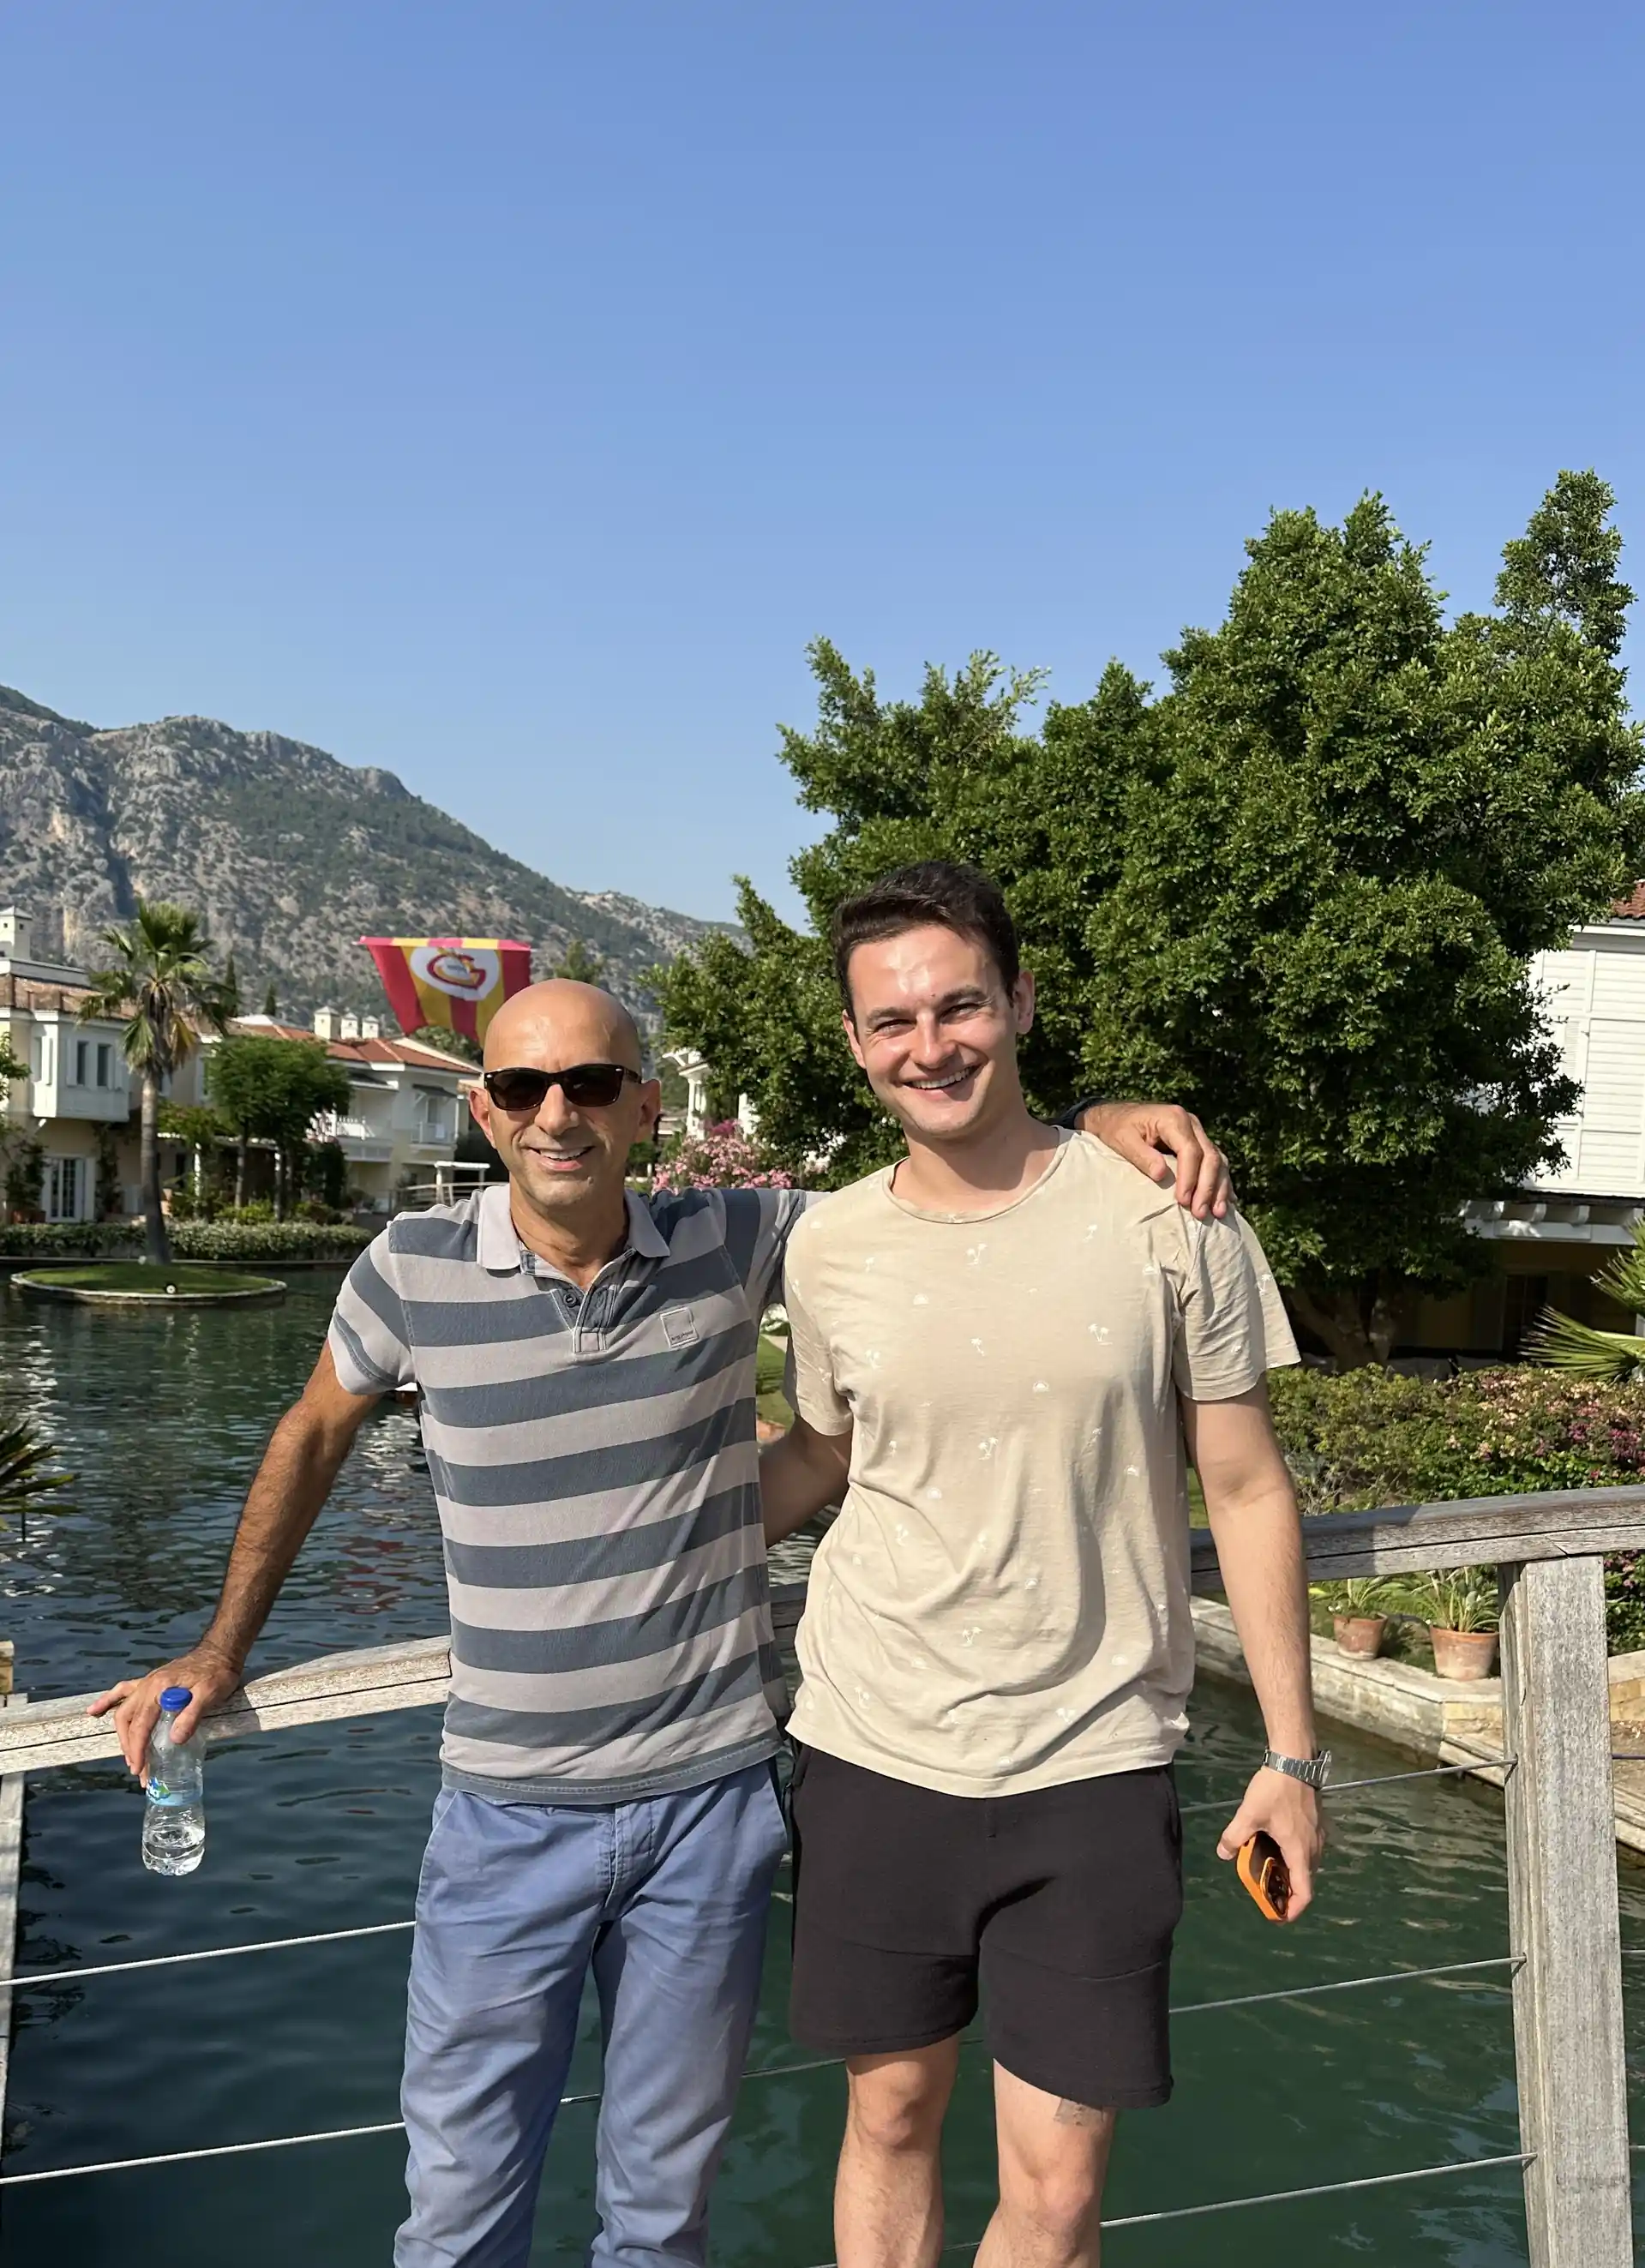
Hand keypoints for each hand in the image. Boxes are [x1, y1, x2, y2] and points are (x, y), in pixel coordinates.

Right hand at [88, 1640, 243, 1780]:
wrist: (219, 1652)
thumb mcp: (210, 1694)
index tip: (139, 1768)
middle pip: (128, 1721)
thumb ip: (192, 1715)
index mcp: (159, 1689)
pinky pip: (122, 1691)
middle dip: (130, 1747)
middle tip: (139, 1769)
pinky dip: (108, 1701)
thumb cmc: (217, 1673)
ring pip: (123, 1711)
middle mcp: (147, 1685)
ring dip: (122, 1734)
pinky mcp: (150, 1682)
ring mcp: (146, 1683)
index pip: (141, 1725)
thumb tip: (174, 1740)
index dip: (138, 1749)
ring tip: (128, 1756)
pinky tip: (93, 1711)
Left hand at [1077, 1102, 1231, 1219]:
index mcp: (1173, 1119)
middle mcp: (1191, 1124)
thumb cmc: (1117, 1128)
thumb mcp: (1123, 1140)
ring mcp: (1198, 1133)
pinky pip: (1218, 1163)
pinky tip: (1228, 1201)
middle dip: (1207, 1187)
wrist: (1118, 1116)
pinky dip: (1222, 1182)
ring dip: (1219, 1188)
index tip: (1183, 1201)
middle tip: (1200, 1213)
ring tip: (1217, 1213)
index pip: (1190, 1150)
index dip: (1189, 1178)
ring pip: (1219, 1161)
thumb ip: (1142, 1156)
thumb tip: (1162, 1175)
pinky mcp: (1199, 1143)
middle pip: (1210, 1157)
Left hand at [1216, 1767, 1324, 1920]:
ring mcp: (1318, 1834)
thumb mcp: (1248, 1814)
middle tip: (1267, 1890)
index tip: (1279, 1915)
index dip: (1293, 1909)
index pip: (1304, 1893)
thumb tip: (1223, 1854)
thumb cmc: (1275, 1790)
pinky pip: (1308, 1849)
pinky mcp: (1317, 1822)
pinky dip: (1295, 1856)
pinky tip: (1277, 1844)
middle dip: (1288, 1891)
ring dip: (1292, 1872)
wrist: (1295, 1759)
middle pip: (1305, 1880)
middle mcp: (1314, 1848)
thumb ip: (1235, 1837)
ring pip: (1308, 1864)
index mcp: (1300, 1851)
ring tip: (1269, 1868)